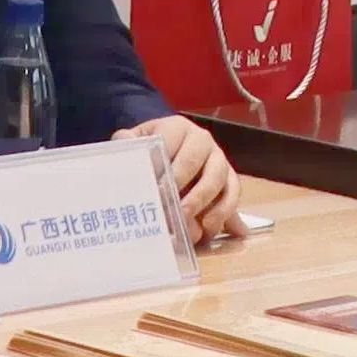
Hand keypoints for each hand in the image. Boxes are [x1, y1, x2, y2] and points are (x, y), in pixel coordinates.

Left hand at [138, 115, 247, 244]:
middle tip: (166, 206)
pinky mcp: (231, 179)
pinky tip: (208, 229)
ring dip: (201, 201)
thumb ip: (127, 142)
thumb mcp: (137, 144)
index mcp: (177, 127)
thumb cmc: (150, 153)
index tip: (151, 186)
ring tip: (185, 220)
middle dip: (179, 183)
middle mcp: (202, 140)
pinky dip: (223, 212)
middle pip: (194, 160)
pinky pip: (233, 194)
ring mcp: (219, 159)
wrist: (170, 158)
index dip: (161, 164)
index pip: (170, 141)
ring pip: (217, 178)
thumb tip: (123, 141)